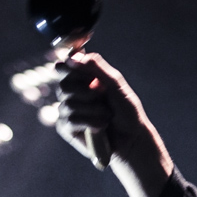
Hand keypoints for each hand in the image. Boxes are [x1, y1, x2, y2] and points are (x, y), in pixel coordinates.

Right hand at [55, 52, 172, 196]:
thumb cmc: (127, 111)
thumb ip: (96, 67)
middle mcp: (72, 93)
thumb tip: (71, 57)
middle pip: (64, 85)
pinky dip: (89, 122)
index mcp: (83, 78)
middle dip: (86, 92)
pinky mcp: (66, 127)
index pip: (64, 66)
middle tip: (102, 98)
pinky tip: (101, 127)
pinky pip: (69, 119)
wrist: (132, 138)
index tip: (87, 76)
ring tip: (107, 116)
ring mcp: (68, 110)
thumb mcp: (115, 84)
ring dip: (93, 110)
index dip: (71, 68)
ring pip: (68, 103)